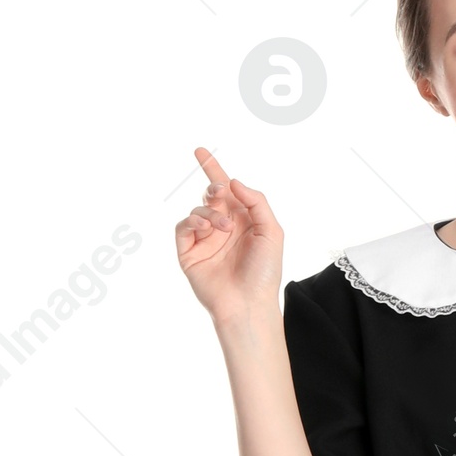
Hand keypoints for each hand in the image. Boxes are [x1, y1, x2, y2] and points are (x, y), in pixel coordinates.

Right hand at [175, 146, 282, 323]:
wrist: (248, 303)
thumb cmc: (264, 272)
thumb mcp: (271, 231)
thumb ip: (256, 201)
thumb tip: (232, 182)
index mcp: (243, 220)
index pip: (227, 190)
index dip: (214, 169)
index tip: (200, 151)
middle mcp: (223, 228)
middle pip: (210, 195)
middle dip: (214, 188)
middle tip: (220, 192)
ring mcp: (205, 240)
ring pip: (198, 210)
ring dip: (210, 212)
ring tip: (223, 227)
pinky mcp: (189, 252)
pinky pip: (183, 227)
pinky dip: (193, 221)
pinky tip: (206, 228)